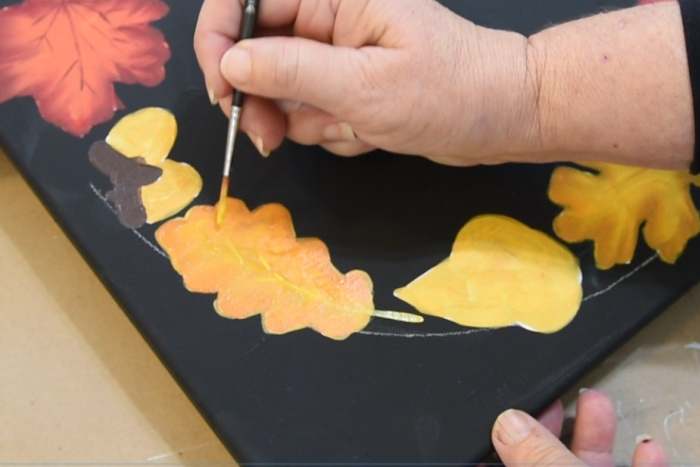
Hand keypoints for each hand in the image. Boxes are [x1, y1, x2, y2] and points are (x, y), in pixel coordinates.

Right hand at [194, 0, 541, 163]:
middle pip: (253, 49)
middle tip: (269, 136)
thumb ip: (291, 71)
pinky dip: (328, 131)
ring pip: (279, 89)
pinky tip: (365, 133)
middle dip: (258, 98)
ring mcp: (335, 53)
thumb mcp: (366, 86)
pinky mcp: (344, 85)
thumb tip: (231, 63)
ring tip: (348, 128)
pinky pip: (308, 112)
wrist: (500, 119)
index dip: (220, 40)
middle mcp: (329, 17)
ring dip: (302, 121)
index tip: (223, 89)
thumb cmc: (452, 92)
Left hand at [493, 389, 667, 466]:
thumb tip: (509, 425)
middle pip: (543, 457)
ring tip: (597, 402)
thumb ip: (537, 455)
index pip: (499, 463)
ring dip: (595, 434)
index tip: (508, 411)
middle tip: (553, 394)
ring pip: (584, 465)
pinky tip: (645, 447)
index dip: (499, 438)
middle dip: (551, 423)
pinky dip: (638, 463)